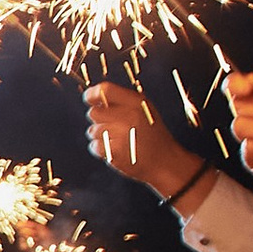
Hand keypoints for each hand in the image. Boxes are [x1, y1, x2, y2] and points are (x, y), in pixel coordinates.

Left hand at [84, 83, 201, 200]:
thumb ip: (122, 101)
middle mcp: (129, 116)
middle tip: (113, 127)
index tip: (88, 98)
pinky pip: (94, 146)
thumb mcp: (145, 110)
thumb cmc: (152, 135)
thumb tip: (95, 96)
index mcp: (137, 102)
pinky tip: (116, 150)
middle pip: (94, 112)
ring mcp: (121, 134)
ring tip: (118, 140)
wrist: (164, 161)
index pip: (105, 90)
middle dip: (98, 120)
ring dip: (100, 137)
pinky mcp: (115, 151)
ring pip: (92, 131)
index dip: (92, 94)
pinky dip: (101, 150)